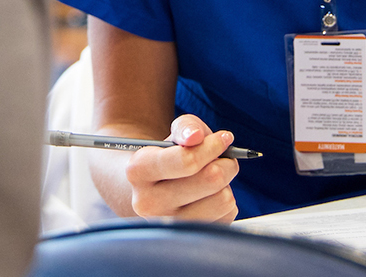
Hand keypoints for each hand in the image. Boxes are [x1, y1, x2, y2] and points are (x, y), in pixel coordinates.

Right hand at [121, 115, 240, 220]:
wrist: (150, 189)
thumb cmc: (167, 156)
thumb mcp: (173, 135)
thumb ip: (186, 128)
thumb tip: (196, 136)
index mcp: (138, 171)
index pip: (187, 161)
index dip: (212, 146)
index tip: (224, 138)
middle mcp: (148, 203)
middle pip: (211, 179)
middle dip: (226, 162)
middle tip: (224, 158)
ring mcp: (168, 225)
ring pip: (223, 199)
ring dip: (226, 184)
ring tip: (212, 179)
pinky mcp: (189, 238)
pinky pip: (227, 216)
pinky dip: (225, 201)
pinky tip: (209, 197)